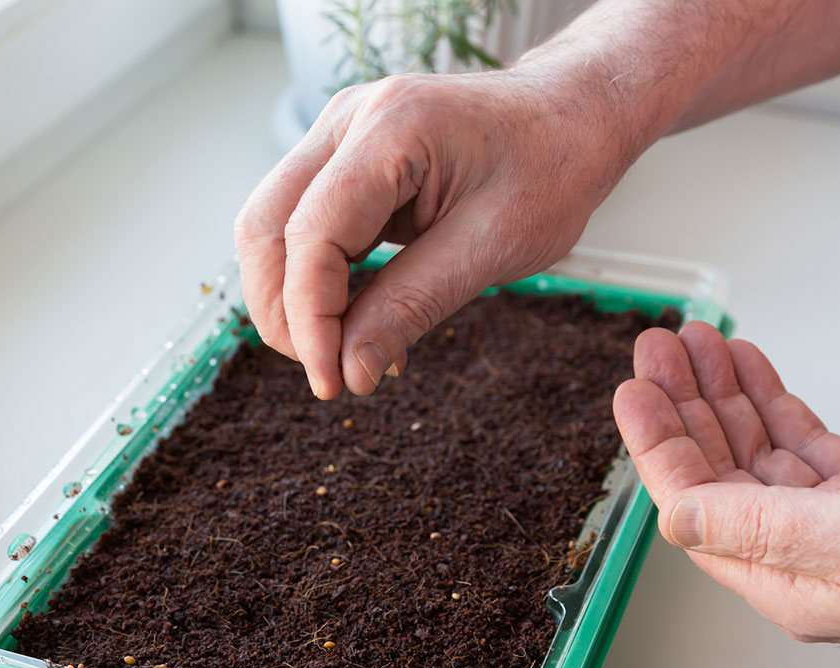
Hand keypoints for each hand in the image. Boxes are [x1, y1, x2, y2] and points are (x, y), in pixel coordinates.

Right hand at [234, 64, 644, 399]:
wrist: (574, 116)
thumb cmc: (551, 165)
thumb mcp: (493, 247)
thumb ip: (412, 306)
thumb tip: (350, 371)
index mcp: (393, 127)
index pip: (312, 232)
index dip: (310, 317)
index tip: (331, 380)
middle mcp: (350, 120)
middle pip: (265, 225)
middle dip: (282, 311)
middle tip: (326, 373)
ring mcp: (340, 136)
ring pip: (272, 227)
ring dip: (293, 299)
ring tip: (344, 353)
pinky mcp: (344, 160)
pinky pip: (305, 226)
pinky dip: (319, 282)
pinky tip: (360, 322)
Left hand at [613, 322, 839, 641]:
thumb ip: (764, 531)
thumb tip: (676, 521)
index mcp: (790, 582)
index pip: (695, 509)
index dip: (657, 447)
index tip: (632, 392)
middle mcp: (802, 557)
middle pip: (715, 473)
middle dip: (682, 406)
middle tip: (657, 349)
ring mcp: (833, 525)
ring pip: (752, 451)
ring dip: (721, 394)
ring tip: (695, 341)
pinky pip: (795, 441)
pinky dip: (770, 399)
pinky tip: (746, 366)